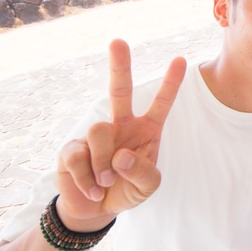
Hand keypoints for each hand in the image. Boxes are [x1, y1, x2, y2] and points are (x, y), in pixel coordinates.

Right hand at [56, 39, 186, 230]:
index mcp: (146, 130)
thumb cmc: (127, 190)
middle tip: (118, 41)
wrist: (96, 209)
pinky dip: (88, 179)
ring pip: (99, 132)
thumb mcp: (147, 187)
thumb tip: (120, 156)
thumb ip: (142, 173)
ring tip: (106, 182)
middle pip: (120, 90)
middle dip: (119, 66)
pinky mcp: (72, 148)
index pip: (161, 103)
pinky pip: (79, 155)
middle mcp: (121, 125)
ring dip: (104, 162)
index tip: (180, 59)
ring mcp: (95, 135)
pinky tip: (93, 189)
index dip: (170, 84)